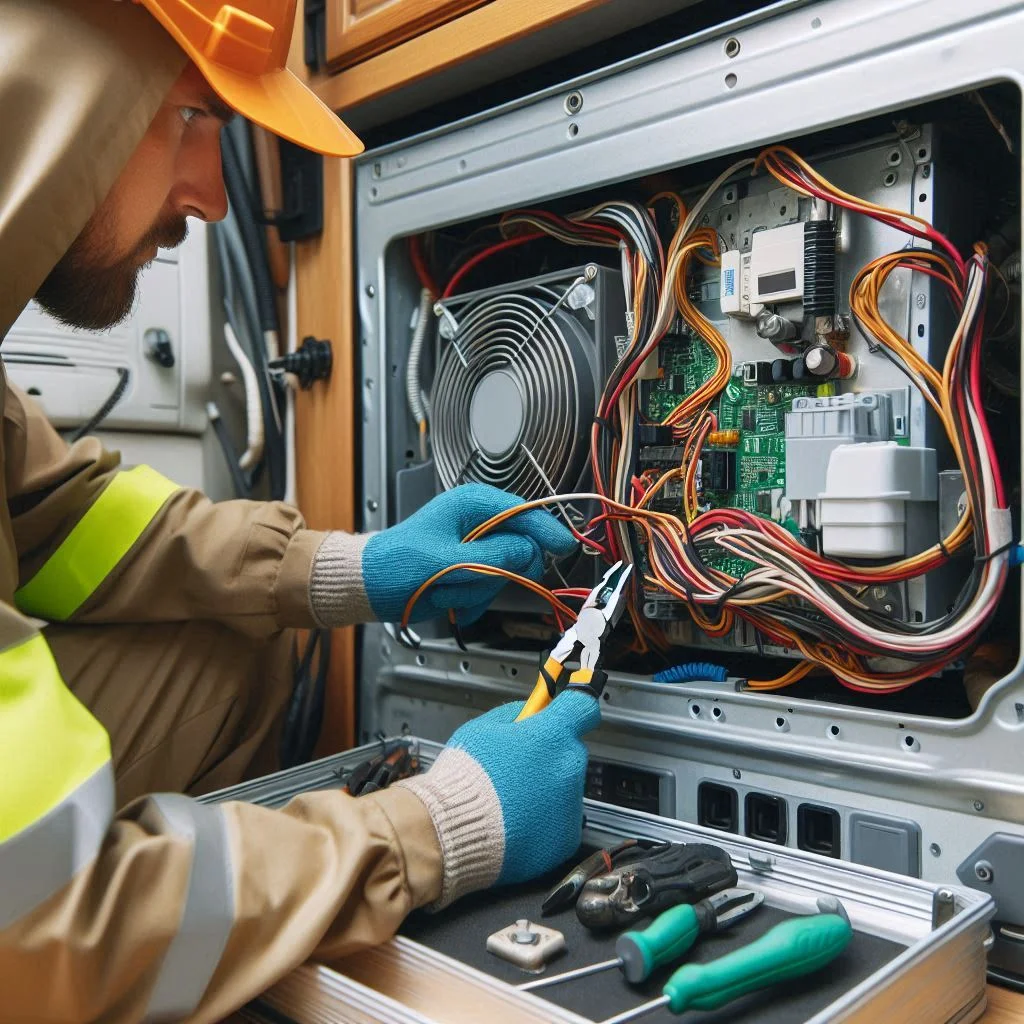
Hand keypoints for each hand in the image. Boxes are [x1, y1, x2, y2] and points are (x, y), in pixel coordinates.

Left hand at [361, 483, 576, 623]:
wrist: (370, 587)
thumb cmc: (396, 564)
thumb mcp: (448, 560)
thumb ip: (493, 556)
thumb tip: (528, 551)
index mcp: (472, 505)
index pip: (523, 512)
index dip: (545, 529)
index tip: (564, 545)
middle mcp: (477, 523)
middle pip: (519, 547)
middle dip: (498, 572)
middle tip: (473, 581)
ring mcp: (475, 548)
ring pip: (506, 573)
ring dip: (478, 589)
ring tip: (447, 590)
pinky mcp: (470, 570)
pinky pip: (491, 588)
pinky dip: (473, 600)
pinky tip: (451, 602)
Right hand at [397, 691, 599, 906]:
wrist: (453, 831)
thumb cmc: (464, 778)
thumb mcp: (483, 728)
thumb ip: (514, 716)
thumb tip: (529, 713)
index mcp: (552, 735)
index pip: (583, 709)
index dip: (571, 711)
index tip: (563, 715)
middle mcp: (569, 768)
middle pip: (569, 753)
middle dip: (549, 757)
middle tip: (517, 768)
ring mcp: (570, 806)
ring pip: (564, 790)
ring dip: (545, 792)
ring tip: (510, 802)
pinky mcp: (564, 839)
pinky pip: (559, 823)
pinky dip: (542, 823)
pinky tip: (516, 823)